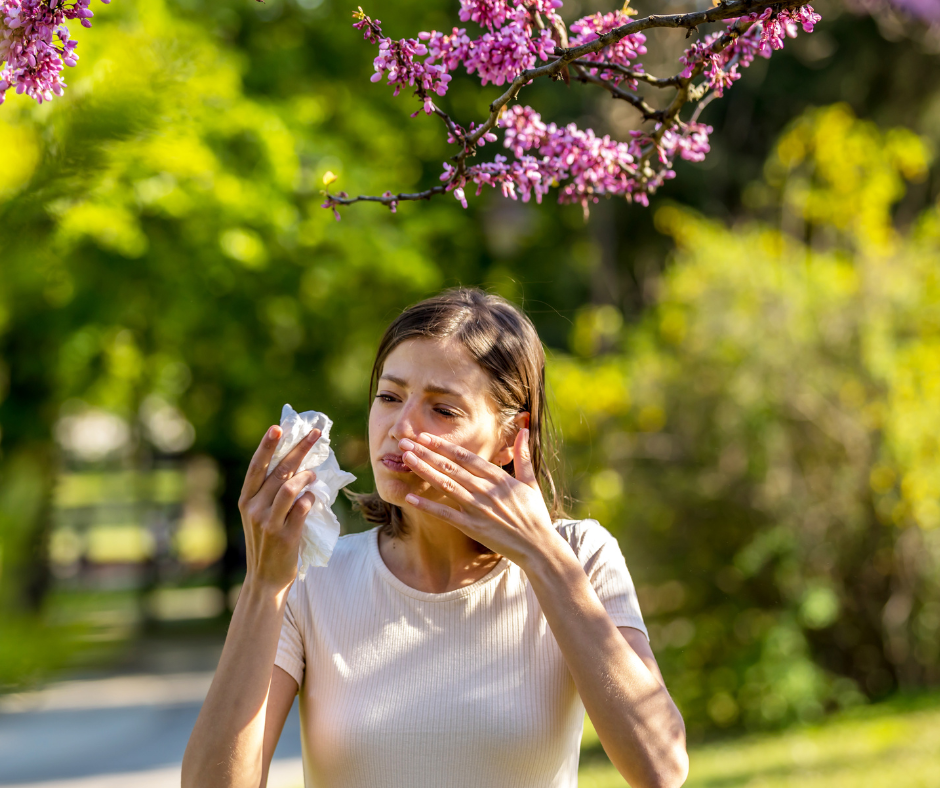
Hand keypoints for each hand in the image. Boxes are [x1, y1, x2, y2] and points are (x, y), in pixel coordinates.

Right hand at [238, 424, 321, 592]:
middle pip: (279, 471)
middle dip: (299, 449)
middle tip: (316, 434)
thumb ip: (270, 493)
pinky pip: (302, 507)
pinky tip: (313, 497)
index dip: (267, 446)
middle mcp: (254, 508)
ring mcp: (268, 522)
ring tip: (315, 475)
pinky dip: (310, 498)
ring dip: (307, 476)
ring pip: (290, 487)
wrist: (265, 579)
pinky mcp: (285, 535)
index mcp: (245, 500)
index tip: (278, 427)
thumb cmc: (267, 543)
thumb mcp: (259, 516)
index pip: (256, 467)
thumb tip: (294, 465)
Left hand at [399, 429, 556, 567]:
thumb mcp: (531, 482)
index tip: (426, 436)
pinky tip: (410, 497)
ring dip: (424, 471)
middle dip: (426, 453)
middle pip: (451, 467)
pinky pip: (445, 514)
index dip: (444, 445)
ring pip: (446, 485)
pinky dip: (427, 506)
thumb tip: (525, 429)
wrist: (537, 546)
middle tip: (405, 442)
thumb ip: (523, 456)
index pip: (466, 457)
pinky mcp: (472, 527)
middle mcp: (485, 490)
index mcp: (498, 478)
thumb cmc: (534, 514)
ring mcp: (477, 509)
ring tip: (406, 459)